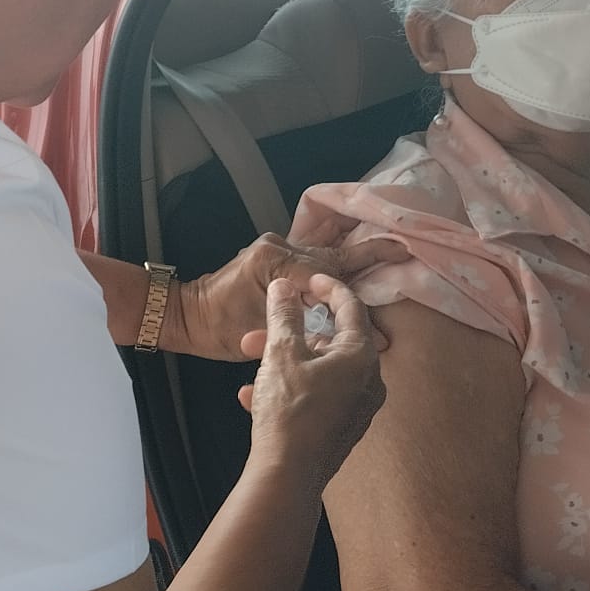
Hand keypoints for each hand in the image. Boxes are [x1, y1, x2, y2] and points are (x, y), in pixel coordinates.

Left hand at [169, 216, 403, 362]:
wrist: (186, 315)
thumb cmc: (217, 329)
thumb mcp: (260, 333)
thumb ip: (305, 332)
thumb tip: (339, 342)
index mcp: (274, 260)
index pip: (325, 277)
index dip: (353, 302)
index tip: (377, 324)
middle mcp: (278, 247)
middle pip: (331, 256)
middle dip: (368, 255)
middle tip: (403, 250)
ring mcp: (276, 249)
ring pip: (323, 256)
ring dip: (353, 261)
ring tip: (391, 253)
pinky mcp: (275, 257)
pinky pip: (310, 262)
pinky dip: (333, 269)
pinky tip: (358, 266)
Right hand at [239, 275, 385, 497]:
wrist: (286, 477)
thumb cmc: (289, 410)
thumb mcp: (281, 353)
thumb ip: (284, 314)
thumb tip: (284, 286)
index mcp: (361, 357)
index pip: (351, 307)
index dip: (328, 287)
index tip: (307, 280)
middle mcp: (368, 382)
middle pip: (330, 342)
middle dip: (290, 334)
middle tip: (260, 331)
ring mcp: (357, 408)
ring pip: (318, 370)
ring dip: (283, 362)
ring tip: (249, 366)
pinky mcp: (341, 429)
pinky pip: (316, 397)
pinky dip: (288, 390)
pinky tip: (252, 397)